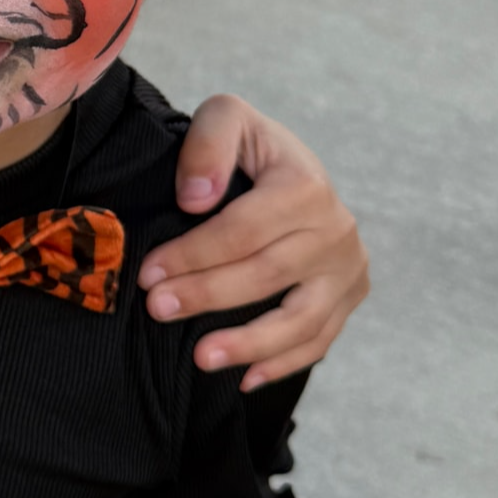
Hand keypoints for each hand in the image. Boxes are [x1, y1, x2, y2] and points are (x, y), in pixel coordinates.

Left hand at [142, 95, 369, 390]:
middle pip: (268, 274)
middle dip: (208, 295)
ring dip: (249, 344)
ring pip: (301, 319)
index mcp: (306, 185)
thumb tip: (196, 200)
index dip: (194, 254)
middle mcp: (336, 230)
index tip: (149, 274)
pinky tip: (243, 380)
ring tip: (200, 359)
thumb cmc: (248, 147)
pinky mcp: (349, 297)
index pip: (243, 230)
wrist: (289, 169)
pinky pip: (319, 341)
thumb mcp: (225, 117)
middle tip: (158, 310)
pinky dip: (283, 364)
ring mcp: (347, 269)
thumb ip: (209, 144)